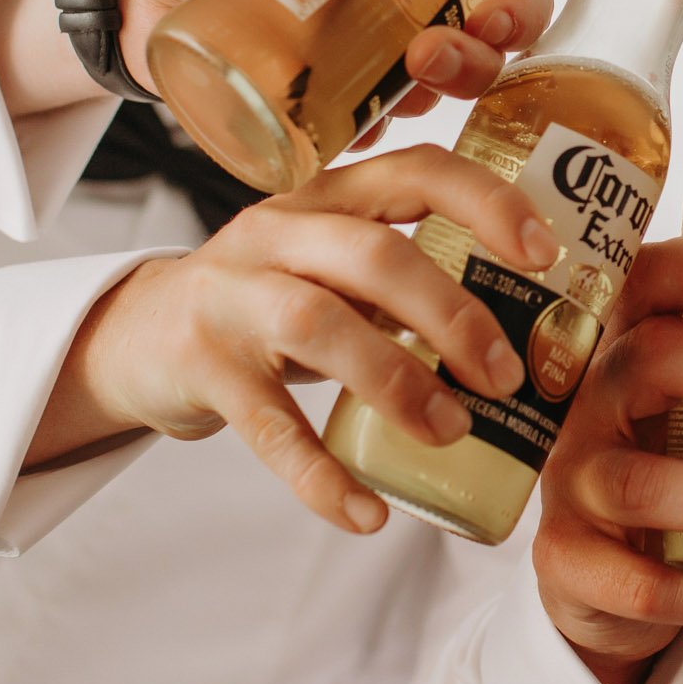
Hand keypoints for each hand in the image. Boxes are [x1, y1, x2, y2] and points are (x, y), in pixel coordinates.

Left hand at [0, 0, 555, 116]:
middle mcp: (400, 7)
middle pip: (489, 37)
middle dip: (495, 47)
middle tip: (453, 43)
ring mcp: (366, 61)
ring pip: (447, 86)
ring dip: (455, 84)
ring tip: (417, 71)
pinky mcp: (326, 108)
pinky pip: (376, 130)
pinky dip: (385, 130)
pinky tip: (372, 124)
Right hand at [26, 145, 560, 533]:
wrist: (137, 336)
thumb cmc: (272, 301)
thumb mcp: (335, 269)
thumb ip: (410, 282)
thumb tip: (534, 337)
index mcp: (331, 197)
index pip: (418, 170)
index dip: (488, 204)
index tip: (545, 253)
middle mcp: (279, 231)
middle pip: (376, 255)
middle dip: (453, 316)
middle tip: (506, 376)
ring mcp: (232, 295)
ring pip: (322, 327)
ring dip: (399, 384)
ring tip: (453, 431)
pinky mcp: (202, 367)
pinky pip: (270, 428)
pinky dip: (323, 476)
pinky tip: (368, 513)